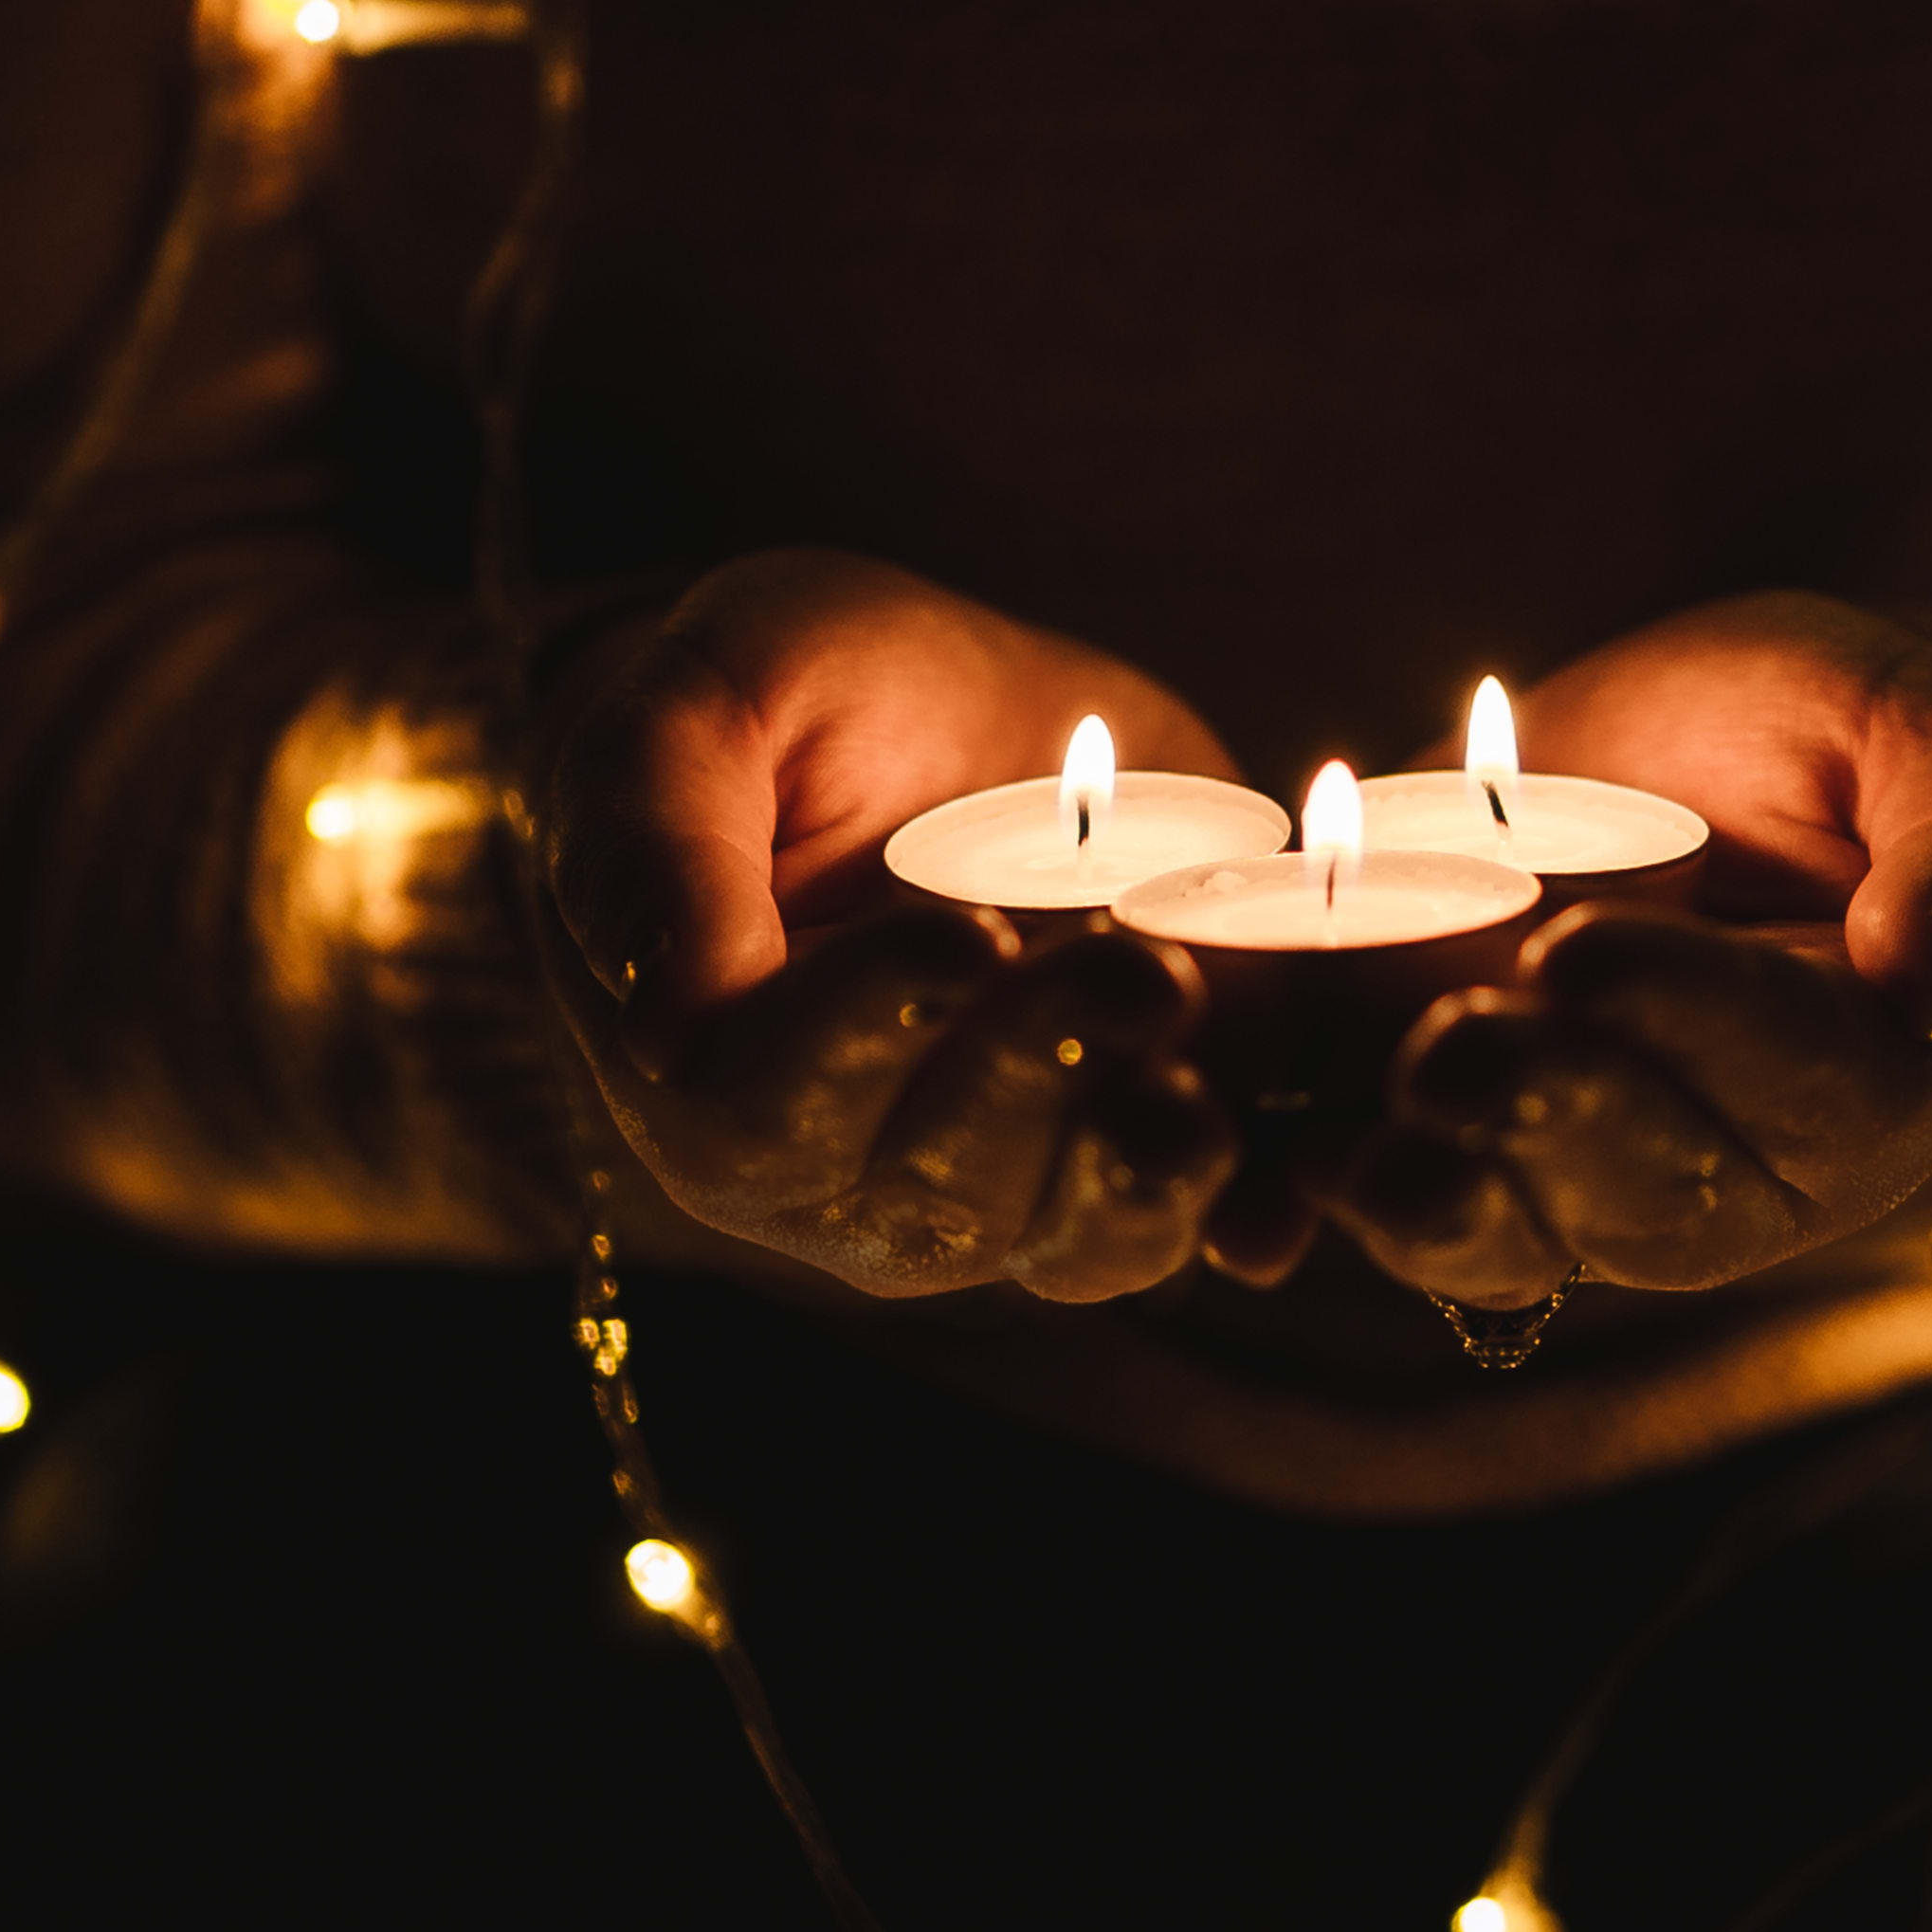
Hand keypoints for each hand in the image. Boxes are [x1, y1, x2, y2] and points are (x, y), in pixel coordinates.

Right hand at [540, 548, 1238, 1299]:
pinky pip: (1170, 1229)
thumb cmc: (784, 697)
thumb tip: (666, 1024)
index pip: (763, 1106)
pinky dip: (1232, 1209)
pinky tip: (1279, 1178)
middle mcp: (833, 1172)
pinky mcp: (1113, 1163)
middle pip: (932, 1187)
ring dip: (1148, 1160)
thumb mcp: (705, 701)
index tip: (971, 935)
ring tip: (1216, 1039)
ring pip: (1062, 1233)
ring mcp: (983, 1187)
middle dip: (1045, 1075)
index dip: (867, 1033)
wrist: (934, 713)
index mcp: (700, 1067)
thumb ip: (652, 836)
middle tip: (1143, 966)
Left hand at [1325, 593, 1931, 1305]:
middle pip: (1646, 1182)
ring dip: (1430, 1197)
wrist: (1670, 747)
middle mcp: (1736, 1171)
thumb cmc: (1832, 738)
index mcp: (1876, 1077)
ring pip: (1513, 1229)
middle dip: (1539, 1116)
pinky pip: (1393, 1212)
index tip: (1581, 953)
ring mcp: (1583, 1180)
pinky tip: (1260, 1194)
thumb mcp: (1926, 733)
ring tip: (1354, 1149)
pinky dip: (1322, 1209)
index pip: (1798, 1076)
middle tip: (1451, 1044)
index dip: (1686, 1020)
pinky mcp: (1451, 1154)